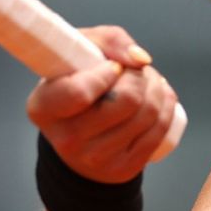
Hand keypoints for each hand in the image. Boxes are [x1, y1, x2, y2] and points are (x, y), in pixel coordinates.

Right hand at [26, 26, 179, 183]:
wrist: (80, 131)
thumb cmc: (79, 79)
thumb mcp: (82, 51)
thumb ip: (109, 41)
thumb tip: (141, 60)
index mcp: (44, 108)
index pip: (81, 92)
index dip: (107, 73)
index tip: (112, 66)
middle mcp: (66, 139)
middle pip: (127, 100)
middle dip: (140, 76)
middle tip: (133, 70)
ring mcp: (95, 159)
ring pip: (148, 113)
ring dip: (156, 87)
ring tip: (146, 80)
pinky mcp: (122, 169)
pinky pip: (159, 131)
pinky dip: (166, 105)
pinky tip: (159, 95)